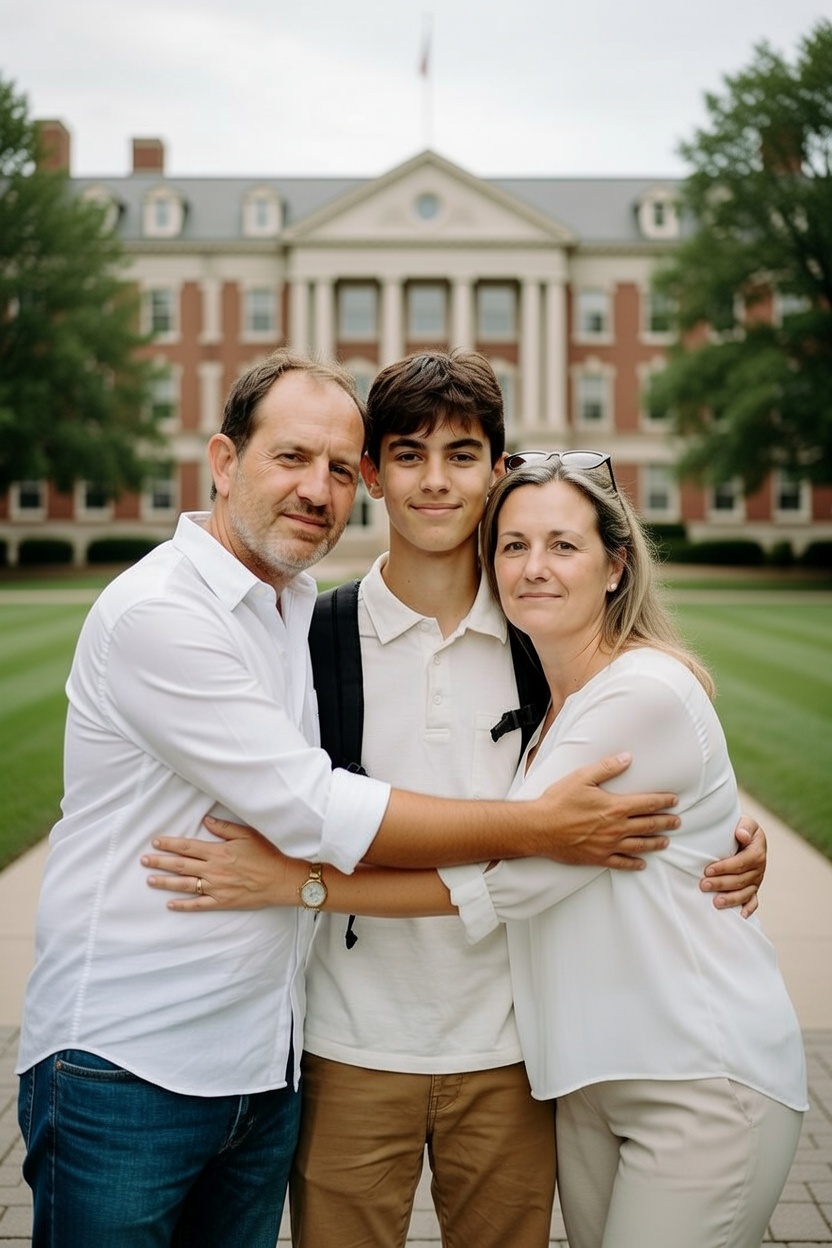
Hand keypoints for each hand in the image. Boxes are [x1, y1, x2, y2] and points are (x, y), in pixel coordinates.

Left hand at [142, 817, 303, 910]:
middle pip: (181, 865)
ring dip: (166, 882)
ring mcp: (216, 887)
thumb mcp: (247, 834)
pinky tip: (170, 904)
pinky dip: (183, 905)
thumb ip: (224, 828)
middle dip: (160, 862)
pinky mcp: (222, 901)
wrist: (281, 879)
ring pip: (184, 885)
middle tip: (144, 861)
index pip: (187, 846)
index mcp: (218, 851)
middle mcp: (213, 870)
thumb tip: (205, 820)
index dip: (169, 844)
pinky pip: (198, 904)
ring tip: (150, 880)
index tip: (155, 842)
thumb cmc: (267, 854)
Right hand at [538, 753, 677, 869]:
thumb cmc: (558, 801)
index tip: (674, 801)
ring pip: (639, 845)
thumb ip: (607, 768)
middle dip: (666, 823)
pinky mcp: (598, 858)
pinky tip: (641, 863)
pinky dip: (634, 864)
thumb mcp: (581, 778)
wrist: (539, 828)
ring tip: (665, 841)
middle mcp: (616, 828)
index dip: (664, 801)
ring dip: (655, 842)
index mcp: (615, 807)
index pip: (648, 804)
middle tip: (677, 822)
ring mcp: (608, 845)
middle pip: (649, 825)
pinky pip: (621, 863)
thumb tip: (627, 758)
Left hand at [699, 817, 765, 917]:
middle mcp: (759, 869)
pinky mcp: (754, 888)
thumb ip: (745, 826)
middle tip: (703, 885)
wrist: (747, 835)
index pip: (741, 863)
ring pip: (745, 893)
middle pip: (740, 880)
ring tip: (715, 903)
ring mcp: (757, 880)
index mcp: (757, 853)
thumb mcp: (746, 822)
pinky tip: (740, 916)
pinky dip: (749, 909)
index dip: (724, 867)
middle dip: (721, 883)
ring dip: (731, 899)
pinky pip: (754, 901)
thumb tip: (741, 835)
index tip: (707, 870)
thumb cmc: (742, 829)